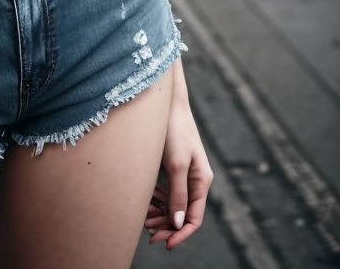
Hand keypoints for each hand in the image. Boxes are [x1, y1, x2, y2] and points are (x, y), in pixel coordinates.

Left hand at [144, 98, 213, 249]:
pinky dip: (157, 200)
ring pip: (174, 204)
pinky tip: (146, 203)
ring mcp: (184, 173)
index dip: (181, 234)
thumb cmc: (174, 130)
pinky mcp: (172, 166)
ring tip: (144, 222)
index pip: (195, 218)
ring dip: (161, 215)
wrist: (165, 102)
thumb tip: (179, 223)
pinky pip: (167, 191)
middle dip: (168, 227)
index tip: (166, 244)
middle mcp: (195, 180)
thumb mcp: (176, 164)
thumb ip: (178, 194)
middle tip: (150, 236)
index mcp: (201, 181)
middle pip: (183, 213)